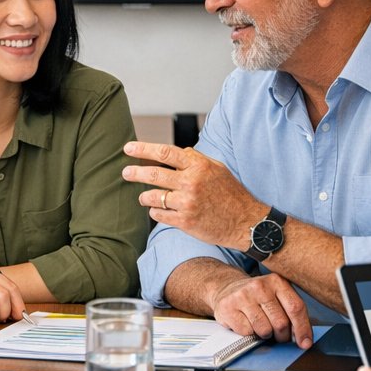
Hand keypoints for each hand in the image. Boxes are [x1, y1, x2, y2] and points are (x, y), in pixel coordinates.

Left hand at [122, 141, 263, 248]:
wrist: (245, 222)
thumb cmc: (231, 193)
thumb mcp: (217, 168)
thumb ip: (196, 159)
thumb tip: (176, 152)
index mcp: (199, 166)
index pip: (165, 153)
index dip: (143, 149)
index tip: (128, 148)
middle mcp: (191, 182)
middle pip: (153, 174)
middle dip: (135, 173)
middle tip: (125, 173)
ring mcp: (187, 203)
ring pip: (152, 197)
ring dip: (144, 197)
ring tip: (143, 197)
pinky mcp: (185, 222)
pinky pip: (159, 215)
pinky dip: (155, 212)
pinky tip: (157, 210)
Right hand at [211, 272, 313, 346]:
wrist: (227, 288)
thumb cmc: (257, 297)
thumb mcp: (277, 296)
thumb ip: (292, 313)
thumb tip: (304, 341)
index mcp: (277, 281)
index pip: (295, 308)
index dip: (302, 329)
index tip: (305, 344)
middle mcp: (260, 286)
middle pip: (281, 323)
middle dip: (282, 336)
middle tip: (278, 335)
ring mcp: (243, 296)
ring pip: (264, 330)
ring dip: (265, 335)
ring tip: (260, 325)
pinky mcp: (228, 307)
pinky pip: (247, 333)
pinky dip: (249, 334)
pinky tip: (246, 323)